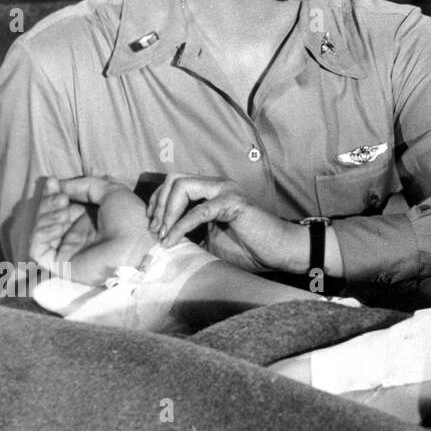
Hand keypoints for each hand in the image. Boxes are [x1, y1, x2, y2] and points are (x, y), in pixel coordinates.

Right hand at [28, 176, 155, 284]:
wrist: (136, 245)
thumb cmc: (131, 219)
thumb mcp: (112, 191)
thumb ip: (86, 185)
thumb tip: (62, 185)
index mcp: (87, 220)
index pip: (60, 207)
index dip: (53, 193)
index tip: (52, 181)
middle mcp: (75, 235)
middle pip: (47, 217)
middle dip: (49, 203)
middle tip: (61, 198)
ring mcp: (67, 250)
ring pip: (41, 231)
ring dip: (47, 216)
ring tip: (63, 210)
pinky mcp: (60, 265)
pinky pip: (38, 249)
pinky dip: (43, 233)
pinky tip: (58, 225)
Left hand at [147, 174, 305, 273]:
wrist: (278, 251)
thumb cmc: (248, 247)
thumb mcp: (209, 239)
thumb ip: (189, 233)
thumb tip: (161, 242)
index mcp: (211, 190)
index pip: (174, 182)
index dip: (157, 201)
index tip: (151, 225)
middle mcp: (217, 185)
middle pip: (174, 179)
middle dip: (158, 204)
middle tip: (155, 231)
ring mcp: (226, 191)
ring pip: (182, 186)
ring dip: (167, 211)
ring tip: (162, 235)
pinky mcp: (233, 203)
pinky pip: (199, 210)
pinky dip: (181, 226)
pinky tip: (172, 242)